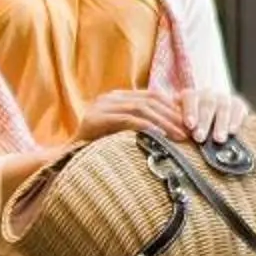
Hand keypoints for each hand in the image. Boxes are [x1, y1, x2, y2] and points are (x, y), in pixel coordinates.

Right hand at [75, 89, 190, 144]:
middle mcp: (109, 98)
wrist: (65, 160)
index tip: (190, 124)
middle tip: (189, 133)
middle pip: (150, 100)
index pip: (152, 96)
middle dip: (173, 116)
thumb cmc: (97, 150)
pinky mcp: (96, 119)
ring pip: (142, 108)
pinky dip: (147, 128)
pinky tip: (161, 137)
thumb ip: (140, 126)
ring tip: (179, 138)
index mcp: (117, 98)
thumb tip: (174, 130)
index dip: (173, 108)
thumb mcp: (122, 134)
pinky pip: (127, 120)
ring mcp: (101, 106)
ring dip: (165, 123)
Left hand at [179, 88, 250, 145]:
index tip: (189, 125)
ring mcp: (224, 99)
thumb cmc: (192, 120)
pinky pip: (238, 110)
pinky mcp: (238, 105)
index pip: (190, 99)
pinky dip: (236, 121)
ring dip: (221, 124)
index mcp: (191, 95)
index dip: (190, 111)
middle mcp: (208, 94)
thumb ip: (175, 122)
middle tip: (200, 137)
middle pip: (207, 105)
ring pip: (223, 108)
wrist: (213, 109)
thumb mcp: (180, 118)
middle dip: (204, 122)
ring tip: (218, 139)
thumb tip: (168, 134)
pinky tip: (232, 131)